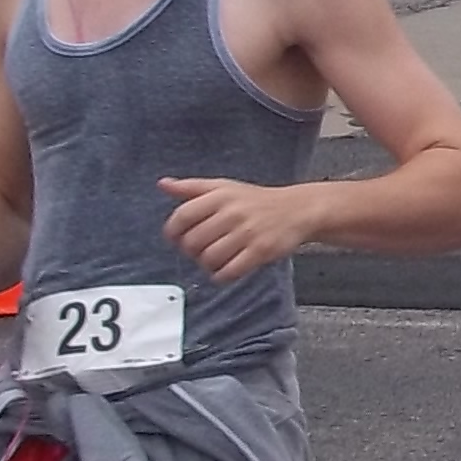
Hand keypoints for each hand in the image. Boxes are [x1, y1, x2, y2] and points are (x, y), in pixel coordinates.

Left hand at [159, 174, 320, 278]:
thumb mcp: (223, 187)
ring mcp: (247, 233)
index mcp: (219, 195)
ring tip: (213, 261)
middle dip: (191, 251)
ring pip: (209, 259)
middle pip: (193, 242)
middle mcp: (232, 213)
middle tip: (198, 251)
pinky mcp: (260, 251)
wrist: (296, 209)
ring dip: (206, 265)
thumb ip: (191, 188)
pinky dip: (221, 276)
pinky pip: (229, 271)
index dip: (173, 232)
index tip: (176, 239)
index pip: (182, 216)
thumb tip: (163, 184)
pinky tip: (225, 270)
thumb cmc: (256, 200)